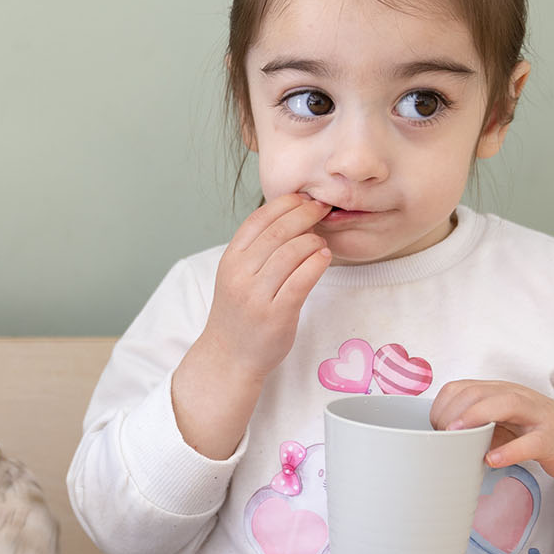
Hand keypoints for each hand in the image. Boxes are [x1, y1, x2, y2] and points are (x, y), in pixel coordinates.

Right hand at [199, 194, 332, 377]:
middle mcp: (240, 275)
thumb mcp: (236, 275)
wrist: (230, 356)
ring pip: (291, 253)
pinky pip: (301, 281)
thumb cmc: (239, 313)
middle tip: (322, 208)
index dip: (283, 204)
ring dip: (312, 240)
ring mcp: (256, 296)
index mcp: (229, 260)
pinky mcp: (276, 315)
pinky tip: (324, 257)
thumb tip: (292, 216)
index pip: (257, 220)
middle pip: (277, 233)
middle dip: (304, 215)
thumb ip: (256, 250)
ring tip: (322, 240)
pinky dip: (316, 263)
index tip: (303, 198)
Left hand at [429, 381, 553, 512]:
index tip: (433, 428)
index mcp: (499, 392)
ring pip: (506, 404)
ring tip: (456, 434)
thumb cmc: (535, 432)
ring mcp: (537, 416)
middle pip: (479, 392)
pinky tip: (492, 460)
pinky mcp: (553, 439)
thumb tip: (440, 442)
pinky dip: (510, 451)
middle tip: (440, 434)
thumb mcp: (502, 425)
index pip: (462, 387)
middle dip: (453, 411)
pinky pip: (531, 442)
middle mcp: (517, 397)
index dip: (442, 405)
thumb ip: (476, 427)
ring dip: (476, 417)